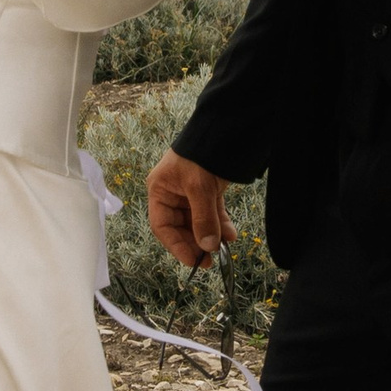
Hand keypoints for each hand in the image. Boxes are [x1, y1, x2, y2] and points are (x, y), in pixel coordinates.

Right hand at [148, 148, 231, 271]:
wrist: (223, 130)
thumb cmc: (200, 155)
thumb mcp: (199, 188)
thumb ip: (203, 219)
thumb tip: (208, 247)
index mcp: (160, 190)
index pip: (163, 226)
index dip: (176, 245)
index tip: (193, 260)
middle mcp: (172, 193)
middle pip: (181, 227)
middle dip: (196, 243)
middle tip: (210, 260)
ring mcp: (191, 193)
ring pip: (198, 222)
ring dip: (211, 235)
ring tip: (224, 249)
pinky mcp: (208, 190)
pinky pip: (212, 213)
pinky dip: (220, 224)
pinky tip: (231, 234)